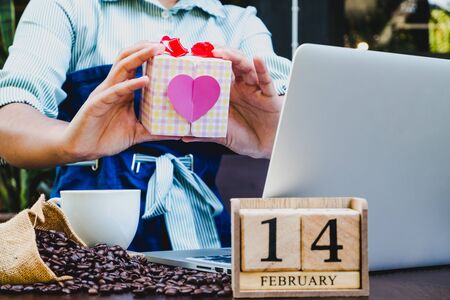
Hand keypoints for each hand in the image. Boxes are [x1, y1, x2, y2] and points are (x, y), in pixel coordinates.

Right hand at [60, 42, 174, 160]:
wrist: (82, 150)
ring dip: (138, 56)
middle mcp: (113, 87)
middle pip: (127, 59)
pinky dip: (130, 84)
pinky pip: (115, 91)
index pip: (135, 66)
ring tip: (155, 50)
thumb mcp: (137, 133)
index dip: (149, 56)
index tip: (168, 51)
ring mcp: (104, 93)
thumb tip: (178, 134)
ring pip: (121, 68)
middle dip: (144, 48)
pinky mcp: (97, 104)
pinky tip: (145, 80)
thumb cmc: (107, 138)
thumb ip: (155, 131)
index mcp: (122, 91)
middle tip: (163, 44)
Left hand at [183, 48, 282, 158]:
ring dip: (234, 57)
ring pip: (246, 67)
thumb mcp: (221, 135)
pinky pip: (266, 80)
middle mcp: (241, 87)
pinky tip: (258, 59)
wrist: (267, 148)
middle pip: (229, 64)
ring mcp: (255, 89)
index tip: (190, 58)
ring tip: (221, 52)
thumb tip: (184, 136)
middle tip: (203, 48)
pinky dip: (262, 68)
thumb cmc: (246, 137)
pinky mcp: (269, 95)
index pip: (215, 73)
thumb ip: (204, 134)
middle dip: (218, 54)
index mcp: (228, 94)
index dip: (205, 64)